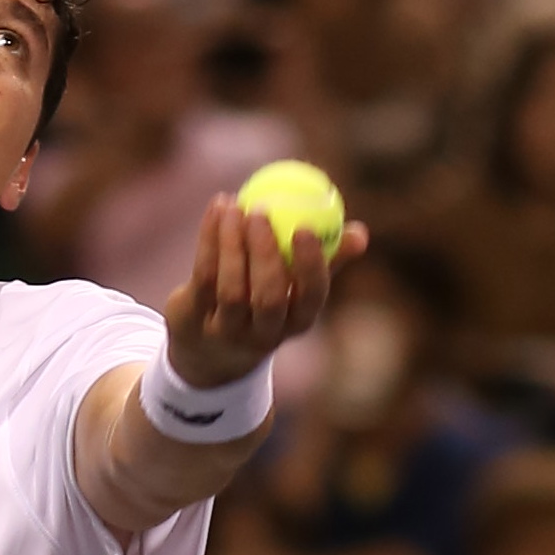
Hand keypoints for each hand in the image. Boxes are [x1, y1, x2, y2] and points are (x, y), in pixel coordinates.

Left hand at [164, 195, 369, 388]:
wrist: (206, 349)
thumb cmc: (263, 304)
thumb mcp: (295, 289)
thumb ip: (326, 260)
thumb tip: (361, 232)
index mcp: (296, 323)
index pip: (311, 299)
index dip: (310, 266)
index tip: (306, 228)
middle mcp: (263, 335)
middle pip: (269, 298)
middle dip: (266, 253)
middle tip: (260, 210)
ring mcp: (226, 331)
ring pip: (231, 288)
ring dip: (231, 242)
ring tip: (235, 204)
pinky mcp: (194, 320)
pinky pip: (203, 276)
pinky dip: (209, 239)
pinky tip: (218, 209)